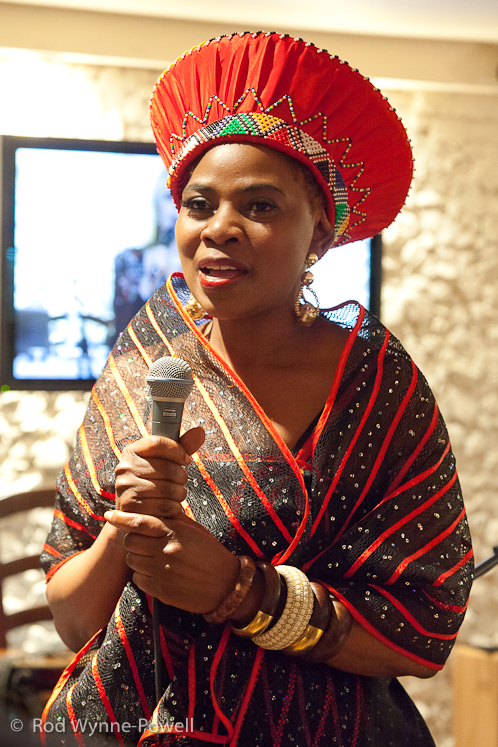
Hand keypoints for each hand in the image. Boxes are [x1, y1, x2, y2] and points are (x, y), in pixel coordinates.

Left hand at [103, 509, 239, 613]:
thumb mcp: (194, 530)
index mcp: (175, 531)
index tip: (108, 514)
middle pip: (130, 542)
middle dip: (133, 541)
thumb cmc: (210, 553)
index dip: (121, 518)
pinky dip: (143, 576)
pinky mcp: (161, 590)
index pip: (139, 521)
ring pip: (132, 561)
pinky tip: (157, 573)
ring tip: (152, 559)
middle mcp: (166, 549)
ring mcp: (162, 570)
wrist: (226, 585)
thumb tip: (151, 508)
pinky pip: (138, 580)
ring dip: (137, 559)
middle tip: (143, 543)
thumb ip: (172, 520)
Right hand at [115, 427, 204, 519]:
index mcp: (131, 452)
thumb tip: (200, 431)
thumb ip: (182, 447)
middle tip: (181, 482)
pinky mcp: (130, 510)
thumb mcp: (163, 462)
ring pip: (168, 489)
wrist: (130, 516)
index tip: (186, 459)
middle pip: (166, 468)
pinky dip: (174, 509)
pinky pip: (164, 507)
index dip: (177, 450)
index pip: (157, 442)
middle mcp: (124, 468)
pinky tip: (172, 508)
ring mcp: (125, 489)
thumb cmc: (150, 483)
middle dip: (181, 477)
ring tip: (176, 496)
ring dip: (179, 494)